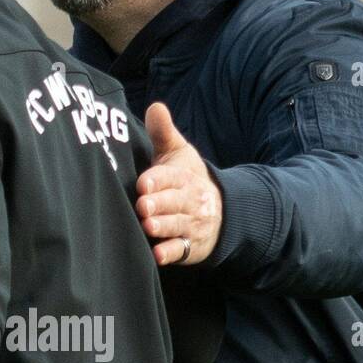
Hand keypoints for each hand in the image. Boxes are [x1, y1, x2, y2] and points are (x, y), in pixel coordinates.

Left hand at [137, 102, 222, 264]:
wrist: (218, 211)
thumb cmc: (187, 179)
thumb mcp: (179, 154)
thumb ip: (163, 133)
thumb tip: (155, 106)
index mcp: (184, 177)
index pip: (172, 176)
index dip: (158, 180)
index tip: (143, 183)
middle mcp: (190, 201)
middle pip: (175, 202)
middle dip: (160, 203)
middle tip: (143, 204)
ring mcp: (190, 224)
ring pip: (177, 226)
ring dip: (163, 227)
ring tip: (148, 226)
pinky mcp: (189, 247)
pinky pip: (180, 251)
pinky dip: (169, 253)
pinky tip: (157, 255)